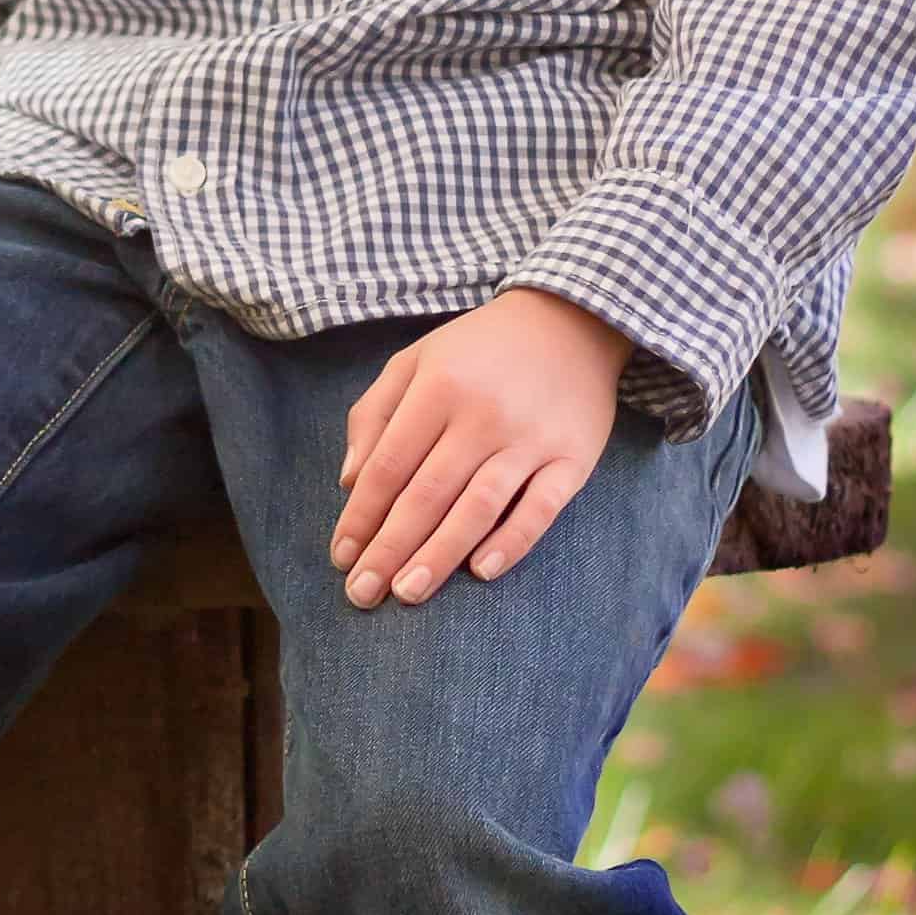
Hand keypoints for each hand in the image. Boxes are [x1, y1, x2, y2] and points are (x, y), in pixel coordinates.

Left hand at [329, 288, 632, 605]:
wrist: (573, 320)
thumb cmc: (479, 348)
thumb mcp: (415, 360)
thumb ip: (374, 414)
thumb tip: (347, 482)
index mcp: (438, 387)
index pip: (389, 465)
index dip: (361, 515)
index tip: (341, 557)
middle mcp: (482, 414)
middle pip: (427, 494)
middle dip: (389, 549)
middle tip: (362, 594)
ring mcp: (530, 438)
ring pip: (478, 507)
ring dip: (439, 555)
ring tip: (407, 593)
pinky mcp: (573, 457)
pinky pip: (541, 508)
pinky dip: (512, 541)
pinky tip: (481, 571)